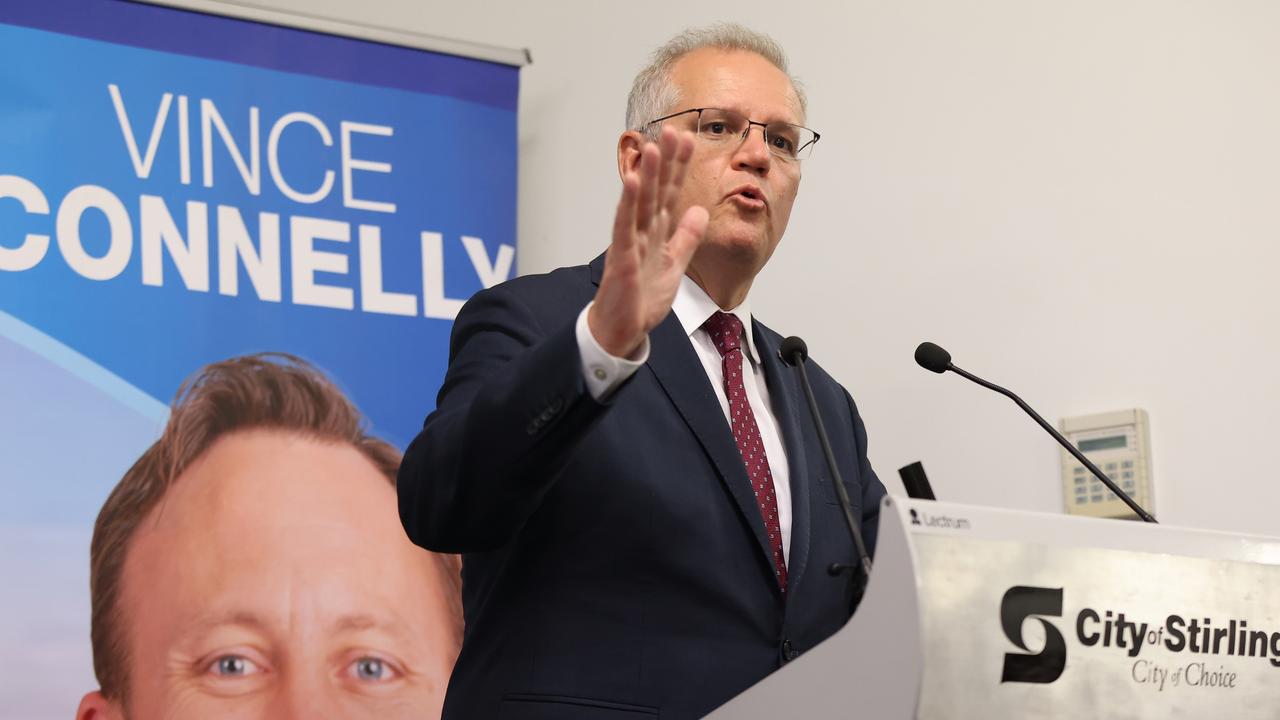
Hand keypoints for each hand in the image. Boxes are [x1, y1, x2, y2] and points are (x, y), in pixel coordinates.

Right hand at [589, 126, 708, 356]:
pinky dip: (627, 205)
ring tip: (653, 148)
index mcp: (656, 231)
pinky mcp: (622, 257)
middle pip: (655, 189)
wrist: (623, 329)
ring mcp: (630, 242)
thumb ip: (686, 237)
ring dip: (646, 175)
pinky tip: (631, 183)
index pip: (670, 192)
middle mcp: (641, 231)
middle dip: (665, 161)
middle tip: (674, 130)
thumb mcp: (674, 263)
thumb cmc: (642, 298)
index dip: (679, 167)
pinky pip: (624, 227)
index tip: (689, 140)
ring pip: (639, 202)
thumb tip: (701, 211)